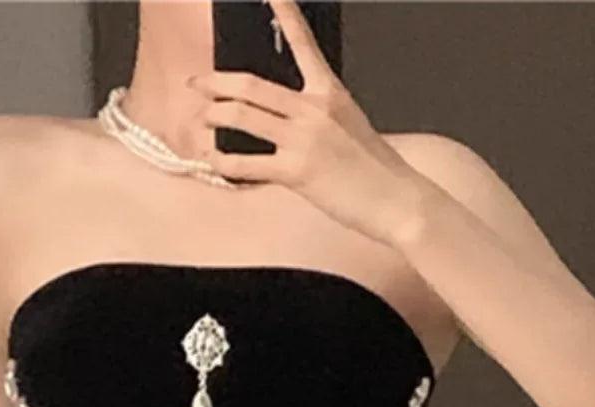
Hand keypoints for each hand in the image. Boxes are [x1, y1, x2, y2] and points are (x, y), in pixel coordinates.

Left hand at [188, 0, 425, 248]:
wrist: (397, 201)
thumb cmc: (375, 169)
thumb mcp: (349, 125)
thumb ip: (316, 113)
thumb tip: (280, 116)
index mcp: (329, 92)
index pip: (302, 43)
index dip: (284, 14)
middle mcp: (313, 109)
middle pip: (251, 85)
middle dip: (216, 82)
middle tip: (197, 83)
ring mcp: (304, 139)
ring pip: (243, 117)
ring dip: (214, 116)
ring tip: (202, 119)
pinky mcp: (297, 172)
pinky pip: (248, 163)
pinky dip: (226, 162)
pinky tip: (216, 161)